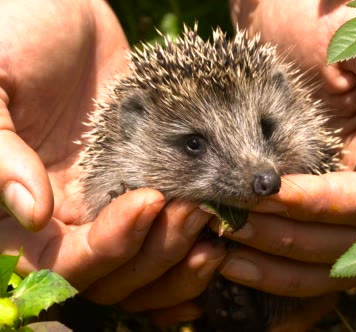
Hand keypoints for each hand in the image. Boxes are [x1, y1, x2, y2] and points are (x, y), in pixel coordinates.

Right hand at [0, 0, 220, 325]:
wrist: (62, 7)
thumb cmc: (13, 32)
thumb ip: (1, 149)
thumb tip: (34, 214)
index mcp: (26, 206)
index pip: (68, 263)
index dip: (111, 247)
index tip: (150, 200)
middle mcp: (73, 216)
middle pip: (117, 276)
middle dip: (160, 252)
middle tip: (198, 211)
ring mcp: (114, 202)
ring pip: (150, 266)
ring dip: (185, 256)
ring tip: (221, 220)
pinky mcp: (151, 183)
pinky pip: (173, 236)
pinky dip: (198, 248)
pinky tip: (226, 236)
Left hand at [225, 0, 355, 328]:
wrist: (274, 9)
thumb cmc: (320, 12)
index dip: (326, 206)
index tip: (270, 192)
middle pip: (347, 244)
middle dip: (290, 240)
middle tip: (234, 226)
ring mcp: (332, 202)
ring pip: (321, 262)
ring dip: (274, 266)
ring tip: (220, 250)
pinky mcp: (299, 209)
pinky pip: (295, 254)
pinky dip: (267, 270)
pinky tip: (224, 263)